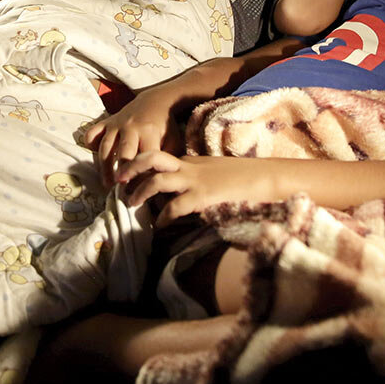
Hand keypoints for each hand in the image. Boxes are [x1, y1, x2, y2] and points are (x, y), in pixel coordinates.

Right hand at [84, 91, 182, 186]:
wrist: (156, 101)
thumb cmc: (165, 126)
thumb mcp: (173, 141)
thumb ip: (169, 160)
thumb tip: (162, 183)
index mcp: (149, 133)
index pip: (145, 159)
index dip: (142, 176)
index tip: (141, 192)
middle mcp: (131, 127)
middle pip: (123, 152)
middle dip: (121, 172)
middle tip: (121, 191)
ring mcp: (117, 124)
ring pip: (106, 147)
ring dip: (104, 167)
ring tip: (107, 184)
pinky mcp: (107, 121)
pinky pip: (94, 131)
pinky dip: (90, 142)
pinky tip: (91, 155)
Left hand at [114, 151, 274, 227]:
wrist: (266, 177)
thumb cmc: (243, 177)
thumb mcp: (213, 173)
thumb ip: (195, 179)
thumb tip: (178, 195)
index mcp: (189, 161)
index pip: (157, 158)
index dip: (138, 166)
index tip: (125, 178)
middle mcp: (189, 167)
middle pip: (151, 158)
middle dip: (131, 167)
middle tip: (118, 181)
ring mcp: (196, 180)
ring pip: (158, 179)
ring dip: (141, 192)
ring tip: (132, 204)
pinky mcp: (204, 195)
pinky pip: (176, 206)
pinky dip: (164, 216)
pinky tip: (160, 225)